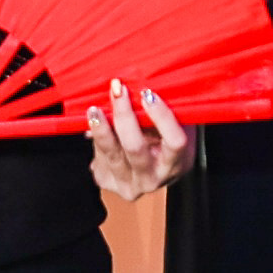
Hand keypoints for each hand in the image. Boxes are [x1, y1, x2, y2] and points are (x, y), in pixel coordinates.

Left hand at [85, 78, 189, 202]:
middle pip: (135, 146)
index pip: (174, 141)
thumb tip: (145, 89)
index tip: (149, 94)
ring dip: (101, 127)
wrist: (152, 171)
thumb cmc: (165, 141)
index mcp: (176, 164)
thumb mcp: (177, 127)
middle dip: (124, 116)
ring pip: (110, 152)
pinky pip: (98, 157)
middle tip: (118, 91)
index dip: (162, 117)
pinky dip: (96, 137)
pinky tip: (96, 123)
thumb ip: (168, 111)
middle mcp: (152, 178)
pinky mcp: (107, 181)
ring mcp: (128, 184)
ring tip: (95, 109)